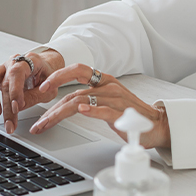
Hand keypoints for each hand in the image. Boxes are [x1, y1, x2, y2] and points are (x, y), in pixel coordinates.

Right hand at [0, 48, 65, 133]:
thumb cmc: (47, 76)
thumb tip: (20, 106)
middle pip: (4, 81)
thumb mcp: (50, 88)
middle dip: (6, 105)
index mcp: (29, 61)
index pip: (17, 72)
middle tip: (8, 123)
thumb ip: (36, 95)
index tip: (17, 106)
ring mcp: (2, 67)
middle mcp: (13, 62)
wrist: (44, 66)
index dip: (16, 90)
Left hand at [28, 64, 170, 149]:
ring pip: (82, 102)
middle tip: (38, 119)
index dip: (58, 76)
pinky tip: (81, 111)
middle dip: (52, 107)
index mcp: (104, 80)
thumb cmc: (130, 114)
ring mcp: (116, 100)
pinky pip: (105, 110)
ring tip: (46, 123)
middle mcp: (109, 86)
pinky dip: (93, 110)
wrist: (156, 125)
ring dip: (60, 114)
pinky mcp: (123, 114)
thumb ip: (87, 98)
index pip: (78, 70)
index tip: (43, 87)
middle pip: (74, 93)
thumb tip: (62, 105)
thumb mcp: (106, 101)